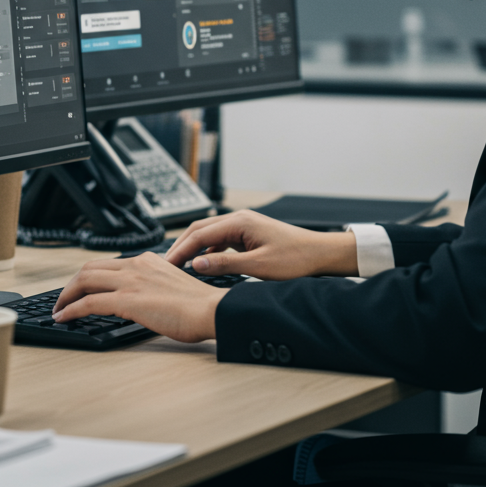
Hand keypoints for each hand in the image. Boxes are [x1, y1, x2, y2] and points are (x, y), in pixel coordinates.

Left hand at [51, 252, 224, 341]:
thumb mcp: (172, 286)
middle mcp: (136, 265)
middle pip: (90, 268)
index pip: (109, 263)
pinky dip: (71, 309)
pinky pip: (89, 302)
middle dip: (72, 283)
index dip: (89, 276)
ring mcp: (130, 281)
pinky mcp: (127, 299)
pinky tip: (64, 318)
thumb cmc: (199, 305)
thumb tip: (140, 299)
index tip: (81, 288)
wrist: (211, 310)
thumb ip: (153, 286)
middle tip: (63, 298)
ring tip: (58, 309)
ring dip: (66, 295)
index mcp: (147, 260)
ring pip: (85, 280)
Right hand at [165, 210, 358, 279]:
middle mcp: (239, 219)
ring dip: (194, 248)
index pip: (200, 234)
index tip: (167, 264)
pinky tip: (204, 265)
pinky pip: (221, 240)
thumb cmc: (295, 259)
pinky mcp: (248, 235)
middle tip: (167, 264)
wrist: (319, 254)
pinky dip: (209, 252)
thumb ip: (225, 265)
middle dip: (182, 246)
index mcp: (239, 222)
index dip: (181, 250)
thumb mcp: (258, 267)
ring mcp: (243, 225)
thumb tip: (197, 265)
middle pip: (200, 229)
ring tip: (180, 265)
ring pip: (209, 234)